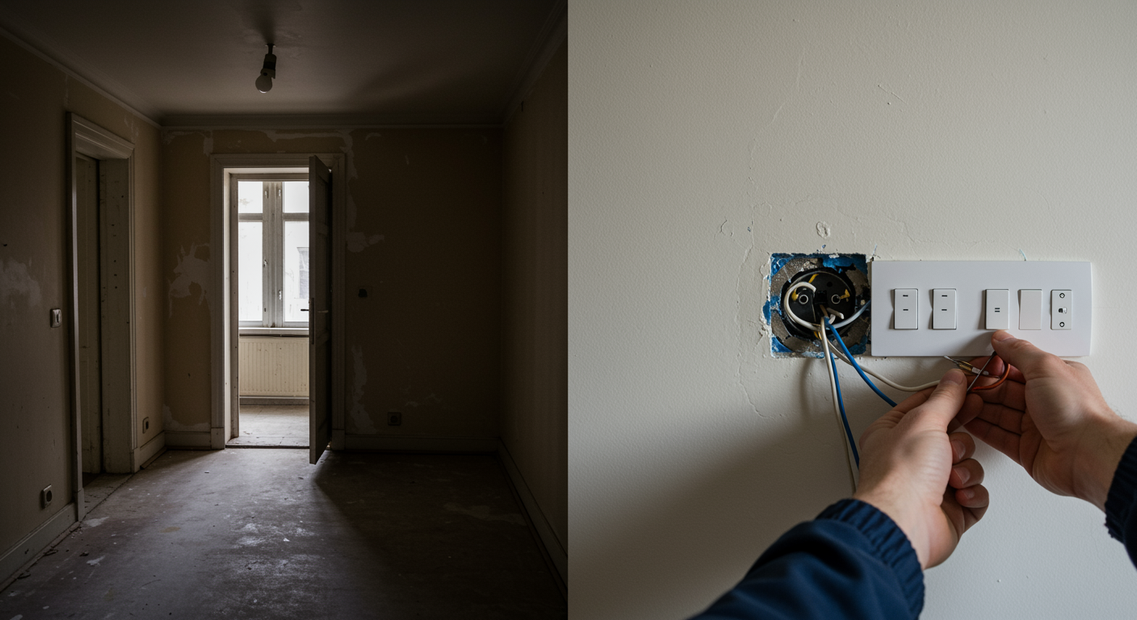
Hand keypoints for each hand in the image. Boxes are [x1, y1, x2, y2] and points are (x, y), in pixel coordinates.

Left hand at [853, 369, 989, 568]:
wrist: (905, 522)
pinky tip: (959, 494)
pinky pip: (975, 493)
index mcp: (892, 435)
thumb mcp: (924, 422)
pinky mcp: (950, 509)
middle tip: (956, 443)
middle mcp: (909, 460)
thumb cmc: (901, 476)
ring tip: (951, 476)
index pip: (924, 407)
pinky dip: (972, 493)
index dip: (948, 398)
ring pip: (967, 465)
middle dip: (958, 441)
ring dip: (965, 469)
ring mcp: (930, 485)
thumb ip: (944, 399)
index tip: (970, 391)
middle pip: (951, 437)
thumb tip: (953, 380)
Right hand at [957, 331, 1136, 509]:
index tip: (974, 365)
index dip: (993, 366)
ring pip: (998, 413)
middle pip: (1004, 391)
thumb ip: (1020, 351)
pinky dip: (982, 428)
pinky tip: (968, 421)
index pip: (1016, 368)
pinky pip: (998, 436)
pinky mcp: (1027, 450)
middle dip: (981, 387)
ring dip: (978, 407)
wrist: (1088, 455)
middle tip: (961, 385)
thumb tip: (1003, 338)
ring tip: (960, 401)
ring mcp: (1035, 428)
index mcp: (1054, 379)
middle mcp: (1045, 403)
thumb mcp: (1046, 367)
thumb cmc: (1077, 412)